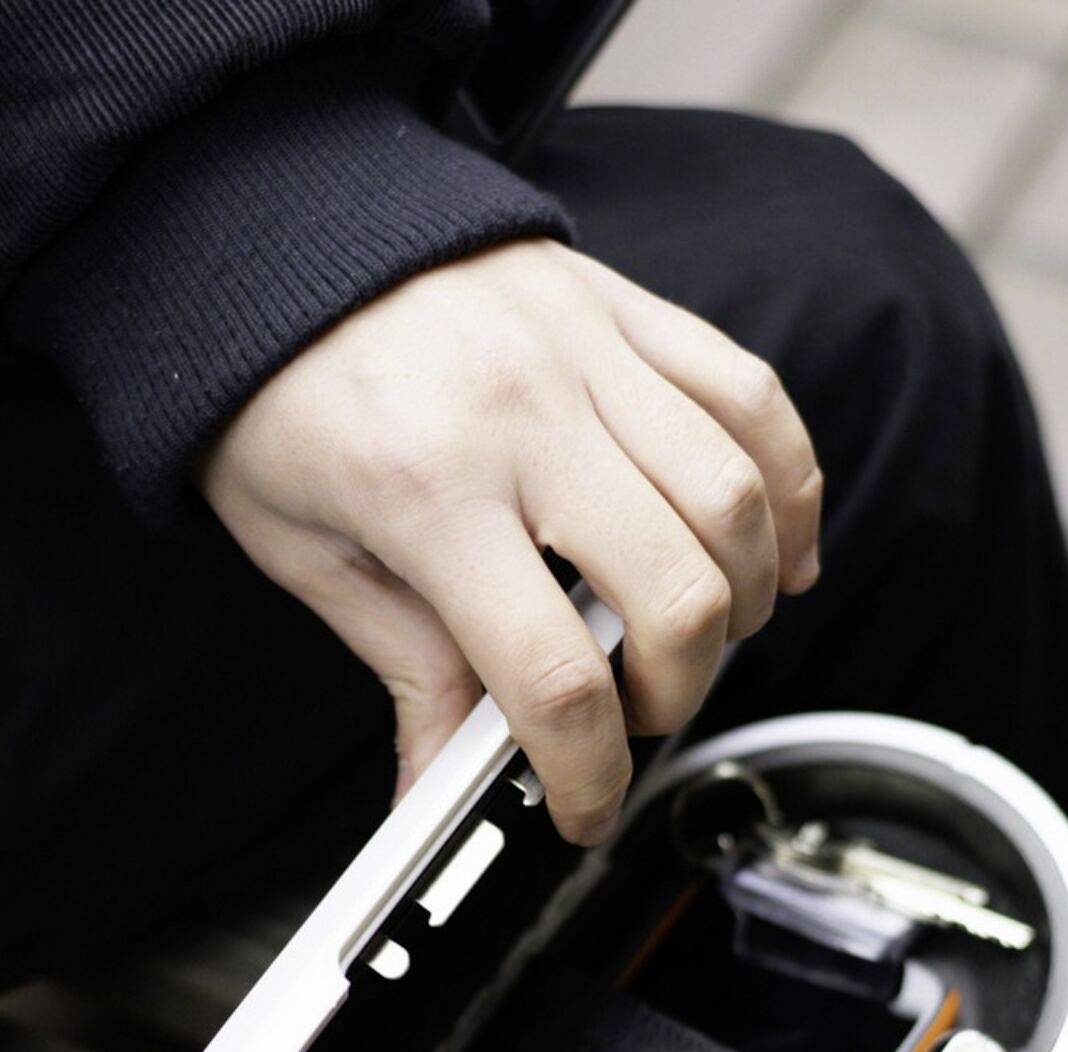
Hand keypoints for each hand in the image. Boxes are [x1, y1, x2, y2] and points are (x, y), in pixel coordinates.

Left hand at [201, 240, 824, 843]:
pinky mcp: (631, 313)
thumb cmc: (277, 390)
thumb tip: (440, 792)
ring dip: (744, 601)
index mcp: (427, 492)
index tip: (584, 811)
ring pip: (736, 500)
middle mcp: (527, 419)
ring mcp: (591, 355)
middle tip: (637, 714)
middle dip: (677, 693)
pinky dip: (791, 490)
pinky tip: (779, 553)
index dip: (587, 774)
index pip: (552, 675)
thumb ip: (402, 667)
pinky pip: (753, 398)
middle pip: (677, 596)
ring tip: (706, 638)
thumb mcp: (306, 550)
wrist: (277, 225)